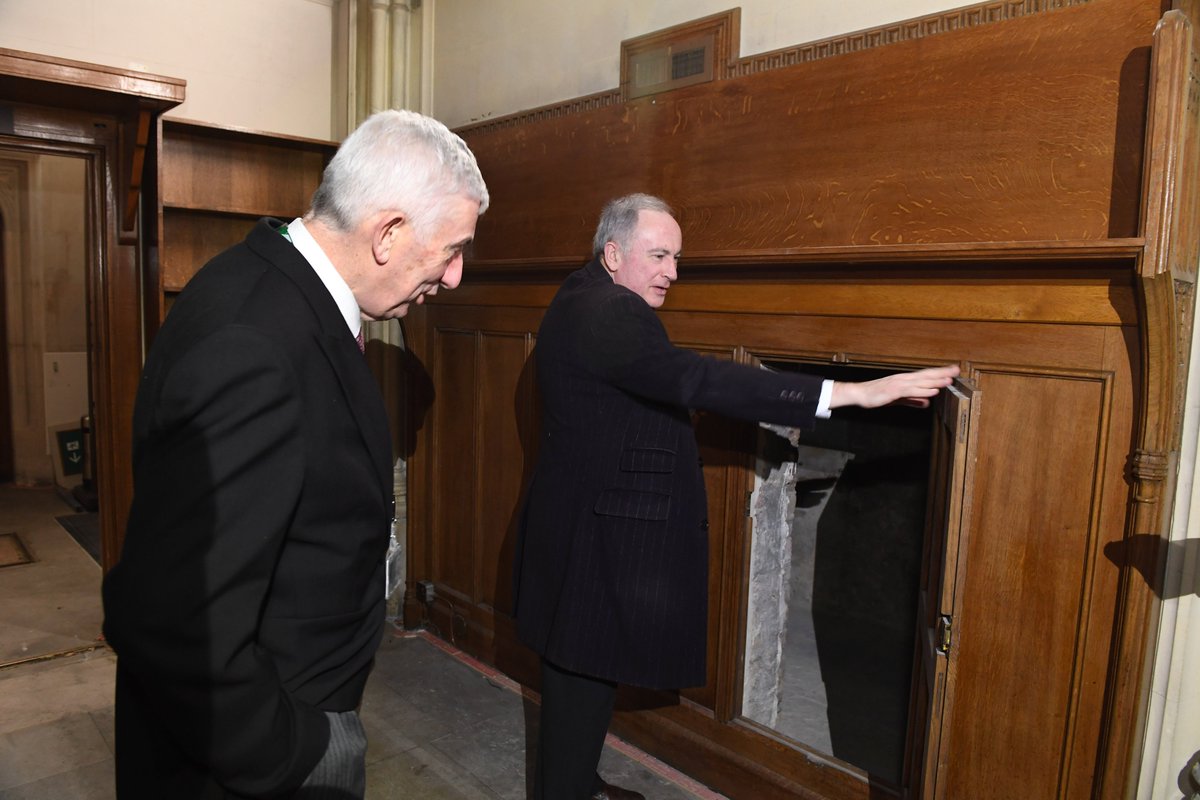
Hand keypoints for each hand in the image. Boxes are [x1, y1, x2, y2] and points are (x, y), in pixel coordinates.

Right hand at [829, 364, 959, 409]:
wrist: (860, 394)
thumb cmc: (877, 395)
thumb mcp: (898, 400)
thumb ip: (913, 400)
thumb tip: (926, 402)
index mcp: (905, 380)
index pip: (925, 375)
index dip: (939, 373)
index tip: (952, 371)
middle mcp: (904, 379)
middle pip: (926, 375)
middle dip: (942, 373)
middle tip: (956, 370)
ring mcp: (899, 384)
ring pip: (921, 382)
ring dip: (936, 380)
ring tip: (949, 380)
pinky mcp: (895, 391)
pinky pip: (912, 390)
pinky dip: (924, 390)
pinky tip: (934, 391)